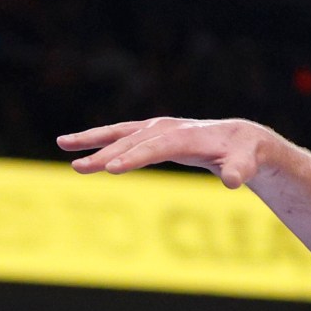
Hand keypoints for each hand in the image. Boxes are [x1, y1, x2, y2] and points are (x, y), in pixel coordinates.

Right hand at [56, 118, 291, 189]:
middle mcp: (167, 128)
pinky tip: (74, 145)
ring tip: (63, 145)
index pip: (156, 147)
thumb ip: (239, 171)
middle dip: (105, 154)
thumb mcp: (246, 164)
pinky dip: (97, 138)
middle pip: (132, 142)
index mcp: (186, 137)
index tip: (112, 169)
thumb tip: (234, 181)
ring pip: (119, 134)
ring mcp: (156, 128)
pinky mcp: (150, 133)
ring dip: (92, 140)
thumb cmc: (243, 155)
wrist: (240, 138)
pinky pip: (120, 135)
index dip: (134, 158)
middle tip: (79, 168)